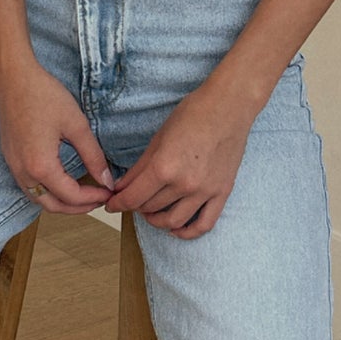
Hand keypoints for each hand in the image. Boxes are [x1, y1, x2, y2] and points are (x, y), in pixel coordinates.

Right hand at [0, 58, 114, 213]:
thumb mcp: (76, 125)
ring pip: (38, 199)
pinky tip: (63, 180)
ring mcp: (13, 166)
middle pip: (52, 206)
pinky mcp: (10, 158)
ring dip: (61, 202)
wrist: (14, 78)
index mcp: (41, 166)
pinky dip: (47, 191)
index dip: (93, 198)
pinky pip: (29, 186)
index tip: (109, 192)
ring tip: (84, 194)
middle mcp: (23, 172)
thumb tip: (107, 180)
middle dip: (78, 208)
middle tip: (99, 199)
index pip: (71, 196)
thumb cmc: (44, 95)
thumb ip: (93, 156)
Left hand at [102, 82, 251, 237]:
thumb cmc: (193, 114)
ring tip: (150, 212)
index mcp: (164, 167)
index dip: (118, 203)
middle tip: (131, 199)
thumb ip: (140, 167)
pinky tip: (176, 228)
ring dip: (156, 220)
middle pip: (150, 208)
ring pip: (173, 221)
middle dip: (135, 206)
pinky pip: (204, 224)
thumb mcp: (158, 138)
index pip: (133, 197)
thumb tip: (122, 186)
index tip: (111, 204)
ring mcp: (205, 191)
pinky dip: (187, 232)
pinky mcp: (221, 193)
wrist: (228, 107)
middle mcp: (184, 184)